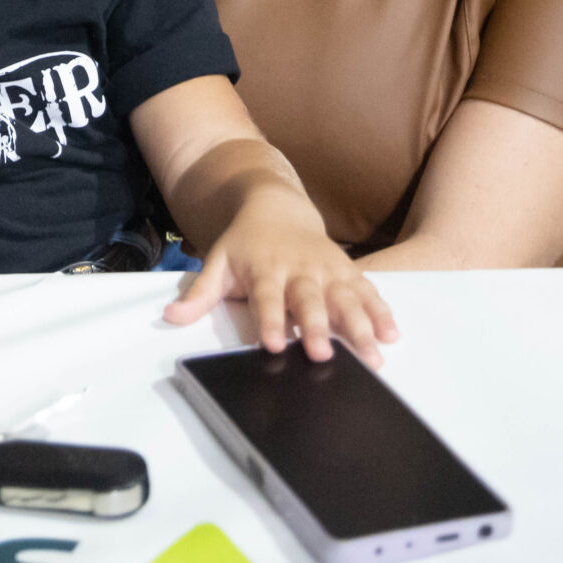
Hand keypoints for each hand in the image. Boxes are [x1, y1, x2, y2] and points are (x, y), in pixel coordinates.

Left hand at [163, 192, 397, 365]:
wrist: (276, 206)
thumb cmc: (245, 243)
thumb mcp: (218, 262)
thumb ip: (200, 294)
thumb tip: (171, 317)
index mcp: (265, 268)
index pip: (267, 297)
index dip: (270, 320)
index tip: (273, 345)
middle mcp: (299, 268)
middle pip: (309, 300)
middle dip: (316, 328)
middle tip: (322, 356)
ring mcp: (326, 269)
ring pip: (344, 298)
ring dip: (359, 326)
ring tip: (370, 356)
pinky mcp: (347, 270)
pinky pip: (366, 291)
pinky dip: (381, 311)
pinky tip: (391, 335)